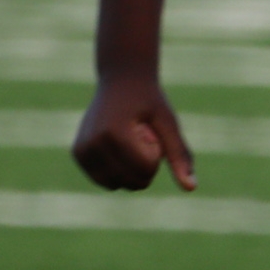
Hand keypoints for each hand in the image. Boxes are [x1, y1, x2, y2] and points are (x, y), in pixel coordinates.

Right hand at [72, 75, 196, 192]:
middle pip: (132, 180)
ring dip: (131, 169)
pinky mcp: (78, 154)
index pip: (146, 168)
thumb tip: (191, 189)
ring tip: (128, 140)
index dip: (156, 153)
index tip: (149, 129)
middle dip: (145, 163)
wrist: (120, 80)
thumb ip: (179, 155)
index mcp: (113, 133)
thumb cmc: (149, 100)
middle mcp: (92, 142)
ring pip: (118, 184)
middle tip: (138, 134)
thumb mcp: (168, 123)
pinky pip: (105, 181)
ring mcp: (81, 150)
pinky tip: (118, 146)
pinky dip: (118, 171)